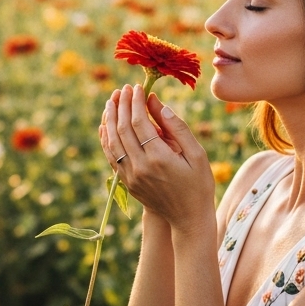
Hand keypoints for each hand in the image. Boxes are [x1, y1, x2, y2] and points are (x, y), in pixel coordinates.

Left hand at [98, 84, 214, 234]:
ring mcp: (131, 177)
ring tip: (111, 101)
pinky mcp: (127, 183)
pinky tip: (106, 125)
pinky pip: (111, 157)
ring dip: (109, 119)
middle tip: (122, 89)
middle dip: (121, 106)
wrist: (188, 218)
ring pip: (112, 142)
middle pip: (122, 130)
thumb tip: (158, 103)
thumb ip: (177, 128)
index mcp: (159, 158)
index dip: (135, 102)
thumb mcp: (197, 154)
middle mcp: (140, 167)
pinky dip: (106, 139)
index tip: (136, 87)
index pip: (138, 122)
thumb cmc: (198, 184)